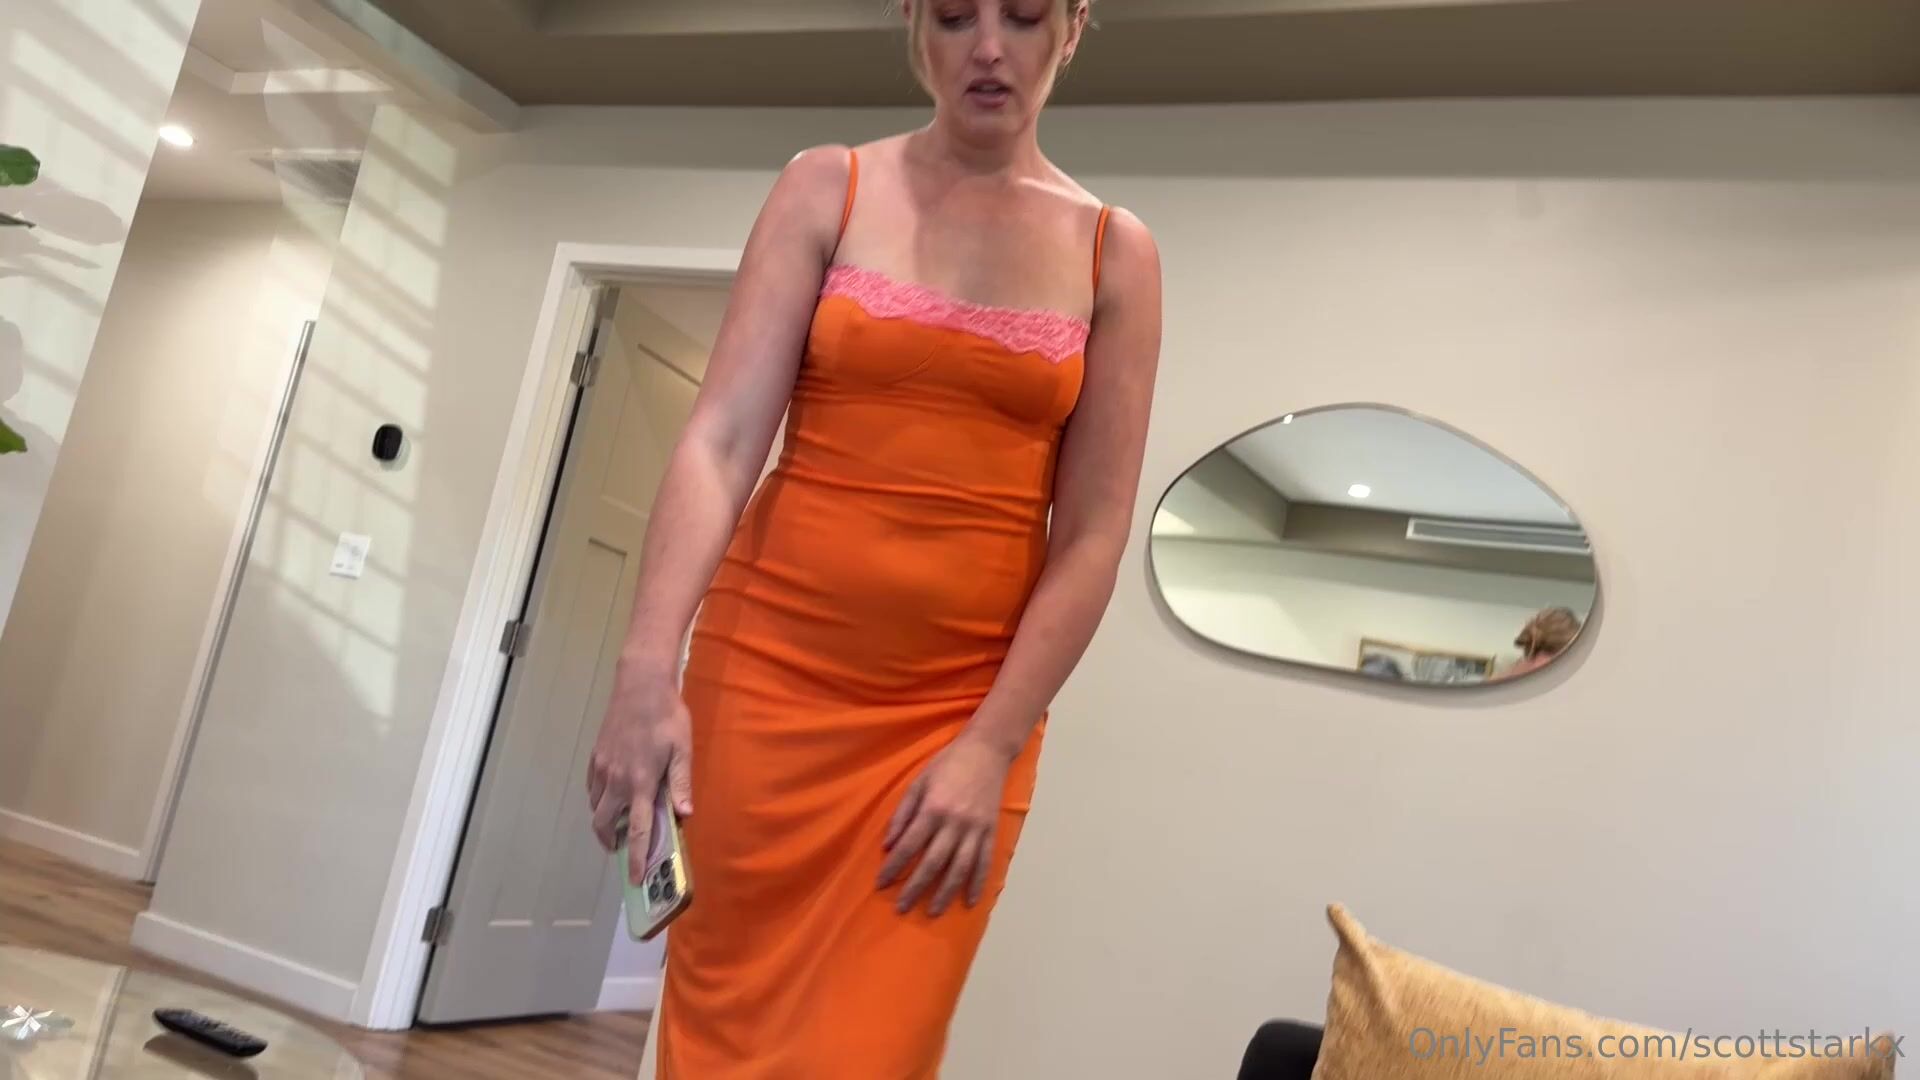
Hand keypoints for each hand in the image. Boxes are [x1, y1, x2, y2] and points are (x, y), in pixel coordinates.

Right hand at [587, 662, 692, 886]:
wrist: (640, 685)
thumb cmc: (667, 717)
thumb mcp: (682, 749)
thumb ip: (682, 783)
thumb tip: (686, 815)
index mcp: (641, 782)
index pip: (636, 829)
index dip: (634, 857)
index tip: (634, 878)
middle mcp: (617, 780)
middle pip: (603, 824)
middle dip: (610, 842)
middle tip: (621, 848)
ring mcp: (602, 768)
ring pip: (595, 807)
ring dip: (604, 820)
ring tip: (620, 820)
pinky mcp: (595, 756)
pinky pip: (592, 788)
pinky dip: (600, 799)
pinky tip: (614, 793)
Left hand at [877, 734, 1013, 917]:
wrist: (986, 751)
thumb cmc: (946, 764)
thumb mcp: (918, 782)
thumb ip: (903, 814)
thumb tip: (888, 846)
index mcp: (933, 809)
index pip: (909, 846)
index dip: (894, 867)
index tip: (881, 884)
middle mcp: (955, 823)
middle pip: (932, 863)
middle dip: (915, 888)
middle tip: (901, 908)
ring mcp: (976, 829)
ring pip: (959, 869)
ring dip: (945, 893)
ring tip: (933, 912)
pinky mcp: (991, 831)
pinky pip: (984, 862)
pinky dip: (977, 883)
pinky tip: (969, 901)